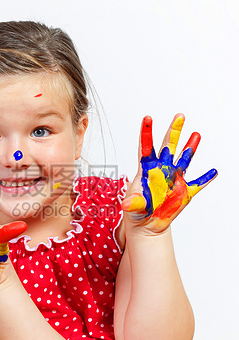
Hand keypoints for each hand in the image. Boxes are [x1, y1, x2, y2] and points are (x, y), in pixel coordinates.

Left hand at [122, 114, 216, 231]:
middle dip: (174, 131)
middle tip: (179, 116)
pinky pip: (197, 183)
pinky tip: (213, 171)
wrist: (147, 224)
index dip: (146, 133)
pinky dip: (205, 178)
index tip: (147, 117)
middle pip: (168, 146)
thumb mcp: (133, 207)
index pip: (146, 147)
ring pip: (184, 159)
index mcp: (147, 170)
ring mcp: (174, 179)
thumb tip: (127, 204)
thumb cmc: (137, 211)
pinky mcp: (184, 191)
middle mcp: (162, 170)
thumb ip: (132, 203)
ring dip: (190, 147)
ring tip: (196, 134)